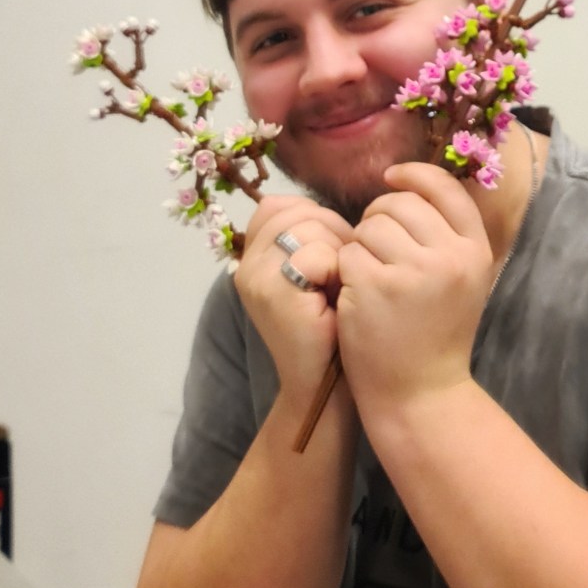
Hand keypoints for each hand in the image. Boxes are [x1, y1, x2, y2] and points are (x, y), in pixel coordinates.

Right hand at [235, 196, 352, 405]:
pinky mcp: (274, 294)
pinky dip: (337, 272)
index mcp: (251, 257)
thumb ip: (310, 237)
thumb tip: (326, 209)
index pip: (278, 205)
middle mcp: (245, 265)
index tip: (330, 256)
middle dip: (332, 234)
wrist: (326, 383)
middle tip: (341, 274)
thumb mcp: (315, 273)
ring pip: (309, 229)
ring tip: (338, 288)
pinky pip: (316, 255)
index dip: (315, 220)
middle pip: (297, 212)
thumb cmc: (331, 326)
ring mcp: (255, 279)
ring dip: (338, 253)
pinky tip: (336, 300)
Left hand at [337, 163, 493, 420]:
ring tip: (370, 280)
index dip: (414, 175)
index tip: (391, 178)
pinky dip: (345, 271)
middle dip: (378, 220)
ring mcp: (414, 270)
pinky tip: (357, 296)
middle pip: (398, 204)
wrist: (421, 394)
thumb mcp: (460, 281)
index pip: (445, 188)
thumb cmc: (435, 335)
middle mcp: (451, 256)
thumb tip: (408, 184)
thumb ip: (444, 236)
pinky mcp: (376, 285)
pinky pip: (348, 252)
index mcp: (475, 250)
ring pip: (369, 226)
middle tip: (377, 254)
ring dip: (360, 247)